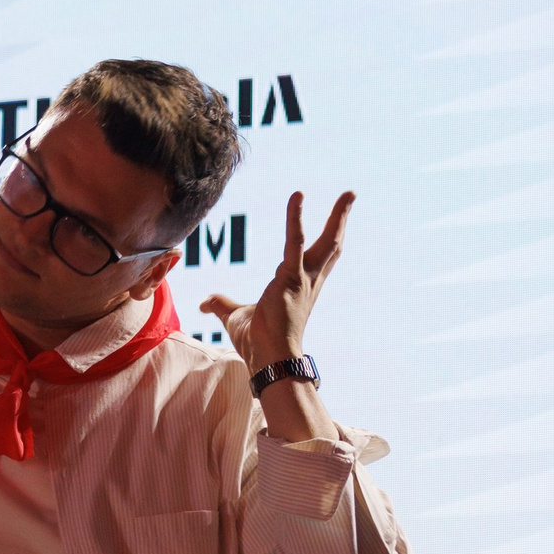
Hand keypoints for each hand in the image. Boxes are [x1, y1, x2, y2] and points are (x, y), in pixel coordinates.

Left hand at [201, 188, 353, 371]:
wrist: (268, 361)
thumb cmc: (257, 342)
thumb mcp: (235, 317)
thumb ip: (221, 305)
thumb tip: (204, 303)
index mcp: (301, 287)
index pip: (320, 257)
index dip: (329, 236)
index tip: (337, 220)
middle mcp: (309, 282)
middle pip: (332, 245)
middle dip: (341, 219)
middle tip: (350, 194)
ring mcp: (303, 280)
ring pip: (327, 242)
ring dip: (339, 216)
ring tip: (349, 193)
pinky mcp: (291, 278)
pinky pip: (296, 242)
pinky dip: (295, 218)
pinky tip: (298, 195)